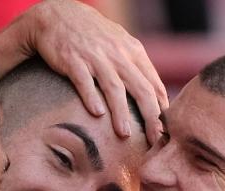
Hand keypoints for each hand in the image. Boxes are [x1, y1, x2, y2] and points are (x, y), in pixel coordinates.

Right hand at [0, 0, 166, 143]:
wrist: (58, 15)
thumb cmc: (92, 36)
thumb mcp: (120, 44)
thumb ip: (136, 67)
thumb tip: (154, 97)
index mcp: (133, 52)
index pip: (154, 85)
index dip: (162, 110)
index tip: (166, 132)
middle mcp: (118, 54)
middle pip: (141, 89)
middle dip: (150, 117)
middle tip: (155, 139)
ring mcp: (95, 57)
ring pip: (114, 88)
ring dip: (121, 113)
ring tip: (125, 134)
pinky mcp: (73, 60)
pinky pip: (84, 81)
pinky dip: (91, 97)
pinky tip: (96, 114)